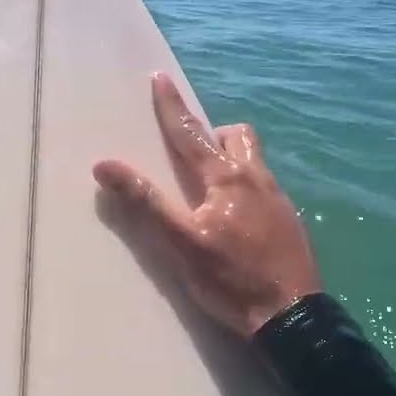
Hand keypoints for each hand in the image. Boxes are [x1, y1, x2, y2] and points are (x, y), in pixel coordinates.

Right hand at [93, 72, 322, 337]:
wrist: (290, 317)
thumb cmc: (231, 280)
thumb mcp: (180, 243)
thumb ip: (145, 202)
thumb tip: (105, 164)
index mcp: (226, 179)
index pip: (190, 134)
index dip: (172, 106)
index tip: (160, 77)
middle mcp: (256, 179)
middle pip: (238, 137)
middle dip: (214, 133)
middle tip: (193, 150)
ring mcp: (279, 201)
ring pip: (255, 161)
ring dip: (234, 159)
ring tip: (213, 186)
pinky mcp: (290, 223)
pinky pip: (266, 189)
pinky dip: (247, 188)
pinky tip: (239, 219)